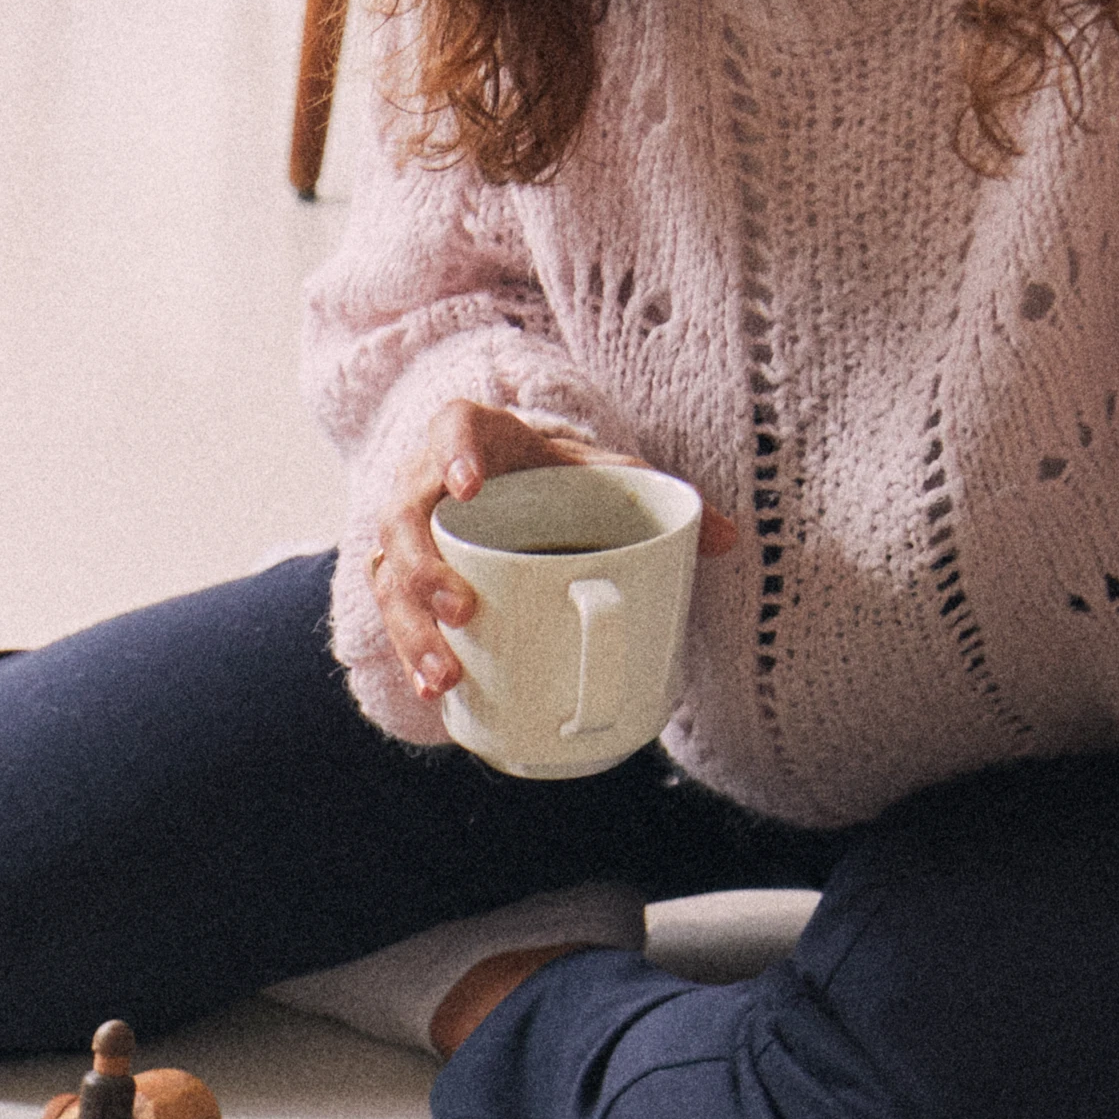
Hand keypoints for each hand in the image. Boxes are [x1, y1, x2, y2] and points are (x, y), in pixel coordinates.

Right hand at [369, 404, 737, 714]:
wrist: (514, 486)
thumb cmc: (560, 476)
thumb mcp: (606, 474)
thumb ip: (661, 497)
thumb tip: (728, 537)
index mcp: (479, 435)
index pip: (453, 428)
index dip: (452, 453)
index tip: (470, 485)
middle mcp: (427, 480)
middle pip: (406, 517)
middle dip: (426, 571)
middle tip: (464, 612)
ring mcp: (409, 533)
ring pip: (390, 577)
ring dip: (413, 630)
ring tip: (447, 676)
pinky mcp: (403, 578)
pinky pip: (392, 614)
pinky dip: (412, 655)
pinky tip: (435, 691)